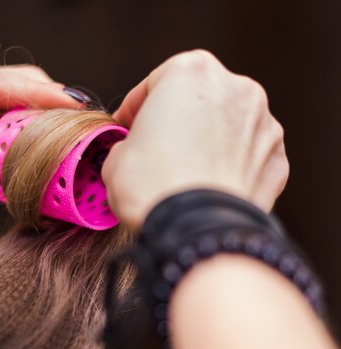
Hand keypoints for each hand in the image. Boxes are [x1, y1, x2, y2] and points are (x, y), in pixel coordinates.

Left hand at [0, 64, 77, 251]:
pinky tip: (55, 143)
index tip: (75, 107)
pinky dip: (37, 132)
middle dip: (48, 105)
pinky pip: (19, 120)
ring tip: (72, 135)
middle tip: (80, 125)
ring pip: (22, 101)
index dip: (41, 95)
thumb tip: (60, 139)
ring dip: (46, 119)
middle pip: (16, 84)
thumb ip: (14, 151)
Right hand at [103, 50, 288, 231]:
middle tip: (157, 148)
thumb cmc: (152, 185)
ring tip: (184, 173)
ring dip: (208, 143)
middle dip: (179, 121)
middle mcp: (235, 88)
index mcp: (191, 72)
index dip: (135, 108)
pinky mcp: (277, 160)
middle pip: (198, 100)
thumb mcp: (116, 157)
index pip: (155, 83)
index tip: (127, 127)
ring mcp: (264, 124)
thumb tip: (136, 153)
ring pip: (228, 128)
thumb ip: (130, 143)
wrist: (195, 230)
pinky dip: (230, 168)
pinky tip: (208, 188)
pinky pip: (247, 158)